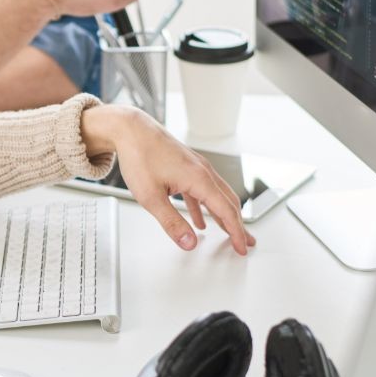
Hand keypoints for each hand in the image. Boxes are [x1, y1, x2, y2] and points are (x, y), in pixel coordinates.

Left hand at [80, 105, 255, 254]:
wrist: (130, 129)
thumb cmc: (139, 155)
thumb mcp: (150, 196)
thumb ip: (171, 222)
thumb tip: (189, 242)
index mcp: (199, 178)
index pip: (226, 211)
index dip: (237, 232)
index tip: (242, 247)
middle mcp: (202, 171)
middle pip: (228, 202)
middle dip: (238, 224)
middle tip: (245, 243)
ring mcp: (195, 167)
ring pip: (217, 195)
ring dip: (224, 215)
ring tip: (229, 231)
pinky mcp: (186, 166)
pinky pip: (201, 190)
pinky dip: (205, 207)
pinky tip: (200, 220)